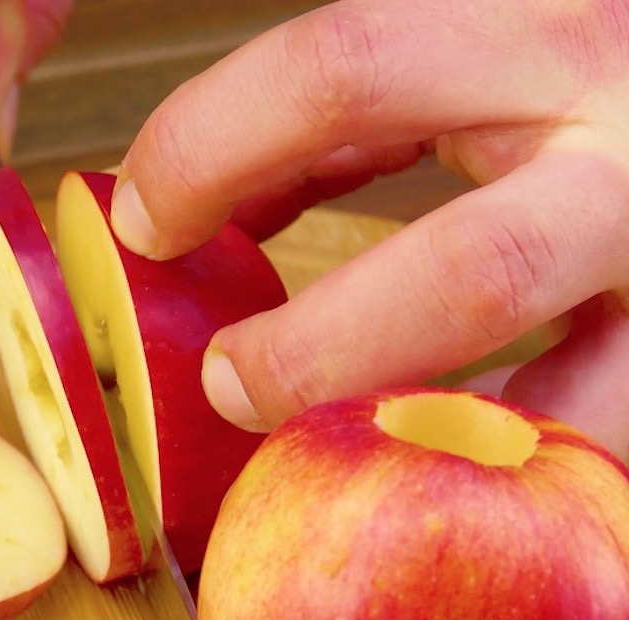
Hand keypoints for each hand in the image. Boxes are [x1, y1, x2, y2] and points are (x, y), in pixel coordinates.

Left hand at [111, 0, 628, 460]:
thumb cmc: (582, 78)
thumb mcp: (473, 50)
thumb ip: (351, 122)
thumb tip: (210, 208)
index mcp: (541, 33)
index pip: (343, 69)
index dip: (210, 148)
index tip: (143, 222)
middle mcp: (627, 140)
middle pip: (471, 275)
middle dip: (321, 355)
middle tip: (229, 386)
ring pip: (580, 413)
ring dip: (442, 459)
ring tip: (353, 456)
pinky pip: (613, 444)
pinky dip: (526, 472)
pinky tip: (461, 462)